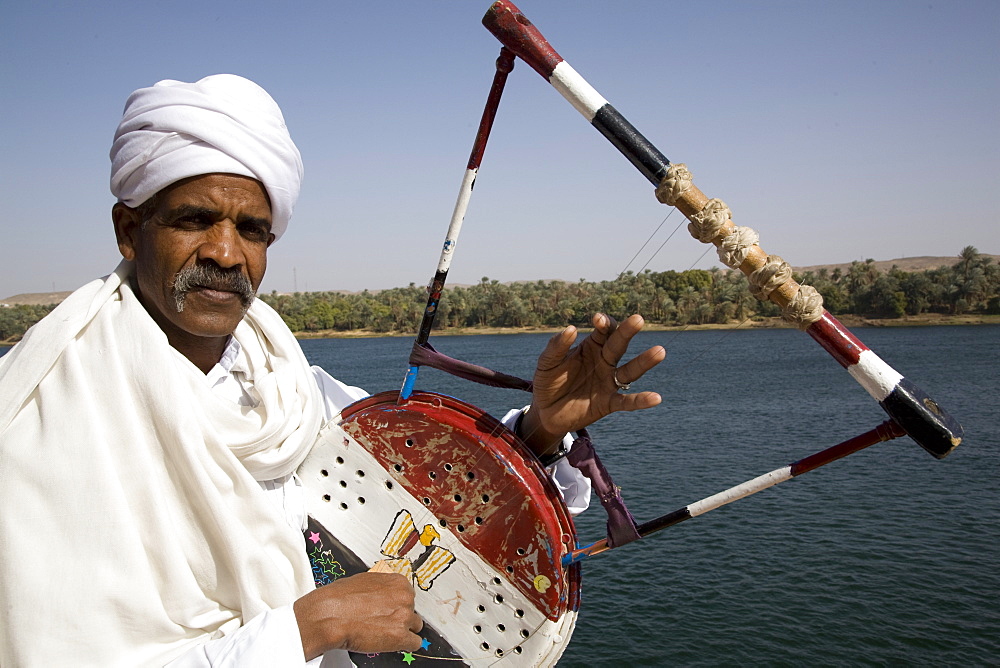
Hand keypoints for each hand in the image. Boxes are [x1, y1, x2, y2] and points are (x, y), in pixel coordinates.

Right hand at [293, 572, 422, 659]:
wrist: (330, 615)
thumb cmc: (340, 598)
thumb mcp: (364, 581)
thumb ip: (381, 587)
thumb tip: (384, 593)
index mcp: (398, 582)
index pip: (408, 594)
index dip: (398, 604)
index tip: (392, 609)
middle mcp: (404, 597)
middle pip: (412, 610)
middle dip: (400, 616)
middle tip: (385, 621)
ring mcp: (404, 617)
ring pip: (415, 626)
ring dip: (403, 630)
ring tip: (386, 632)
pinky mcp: (400, 637)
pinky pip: (414, 643)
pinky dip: (405, 645)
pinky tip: (393, 643)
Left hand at [519, 313, 664, 454]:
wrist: (545, 412)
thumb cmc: (548, 382)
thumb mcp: (546, 363)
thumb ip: (556, 346)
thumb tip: (571, 329)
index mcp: (591, 347)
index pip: (604, 330)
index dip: (603, 323)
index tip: (597, 320)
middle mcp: (604, 362)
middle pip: (619, 344)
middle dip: (627, 331)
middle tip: (638, 319)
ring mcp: (608, 382)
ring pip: (630, 370)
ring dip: (644, 361)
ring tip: (660, 351)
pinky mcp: (608, 403)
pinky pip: (626, 402)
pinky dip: (640, 401)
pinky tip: (656, 398)